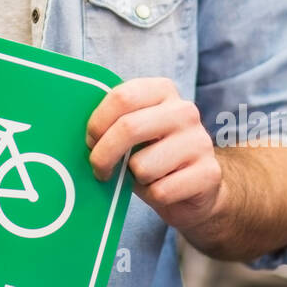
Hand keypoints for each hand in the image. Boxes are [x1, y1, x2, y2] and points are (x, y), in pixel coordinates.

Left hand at [85, 78, 223, 233]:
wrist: (198, 186)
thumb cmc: (153, 154)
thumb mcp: (136, 130)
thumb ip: (114, 122)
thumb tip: (78, 134)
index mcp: (163, 90)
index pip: (122, 96)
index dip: (98, 122)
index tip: (89, 141)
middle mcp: (184, 111)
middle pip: (129, 128)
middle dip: (103, 155)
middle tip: (99, 169)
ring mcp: (200, 141)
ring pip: (142, 166)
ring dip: (135, 179)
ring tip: (144, 176)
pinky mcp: (208, 173)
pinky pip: (161, 191)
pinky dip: (154, 196)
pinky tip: (164, 188)